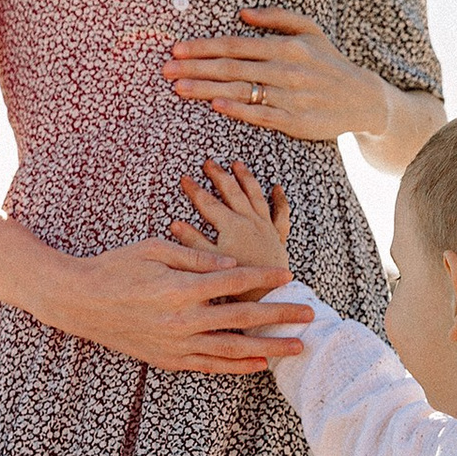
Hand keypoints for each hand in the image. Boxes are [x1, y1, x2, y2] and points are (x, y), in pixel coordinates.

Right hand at [31, 237, 308, 372]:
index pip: (235, 282)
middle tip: (310, 315)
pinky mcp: (167, 359)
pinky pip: (209, 365)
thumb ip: (196, 256)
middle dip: (280, 316)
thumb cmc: (116, 267)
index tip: (290, 276)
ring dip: (268, 348)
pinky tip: (259, 365)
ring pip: (232, 349)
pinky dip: (236, 367)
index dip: (265, 279)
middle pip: (243, 319)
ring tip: (296, 347)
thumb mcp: (154, 249)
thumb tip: (232, 265)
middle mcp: (183, 319)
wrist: (79, 302)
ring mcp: (176, 343)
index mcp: (181, 287)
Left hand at [167, 6, 386, 146]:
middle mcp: (286, 70)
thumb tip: (243, 14)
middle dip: (195, 69)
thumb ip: (278, 17)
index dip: (204, 48)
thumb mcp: (310, 30)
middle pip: (232, 68)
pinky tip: (215, 105)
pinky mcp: (295, 121)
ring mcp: (290, 96)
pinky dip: (238, 109)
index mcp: (287, 46)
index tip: (176, 50)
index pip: (236, 45)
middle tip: (165, 71)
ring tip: (178, 89)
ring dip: (206, 89)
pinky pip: (261, 115)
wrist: (362, 98)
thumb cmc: (330, 62)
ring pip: (241, 91)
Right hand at [167, 158, 293, 277]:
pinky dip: (279, 199)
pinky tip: (277, 188)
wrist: (267, 293)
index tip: (185, 178)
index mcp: (230, 226)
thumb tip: (175, 224)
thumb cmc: (237, 282)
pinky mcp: (277, 235)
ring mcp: (265, 226)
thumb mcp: (210, 262)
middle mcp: (249, 221)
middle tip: (209, 162)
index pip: (208, 202)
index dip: (195, 189)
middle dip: (219, 175)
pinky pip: (280, 213)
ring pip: (256, 194)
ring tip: (238, 164)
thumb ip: (192, 241)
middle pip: (232, 191)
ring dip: (246, 178)